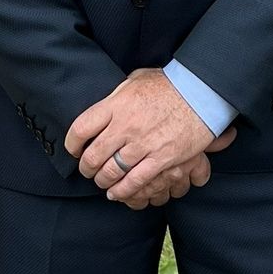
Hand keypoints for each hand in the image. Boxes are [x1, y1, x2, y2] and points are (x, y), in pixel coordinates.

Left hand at [66, 68, 235, 205]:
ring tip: (102, 182)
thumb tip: (105, 103)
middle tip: (88, 170)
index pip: (81, 128)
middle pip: (93, 156)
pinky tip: (117, 193)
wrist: (200, 92)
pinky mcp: (161, 158)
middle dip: (87, 168)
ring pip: (112, 172)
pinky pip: (136, 181)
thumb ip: (117, 95)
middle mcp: (125, 126)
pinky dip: (123, 191)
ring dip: (103, 181)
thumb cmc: (168, 84)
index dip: (72, 144)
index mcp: (116, 105)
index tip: (74, 149)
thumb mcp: (136, 80)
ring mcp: (143, 144)